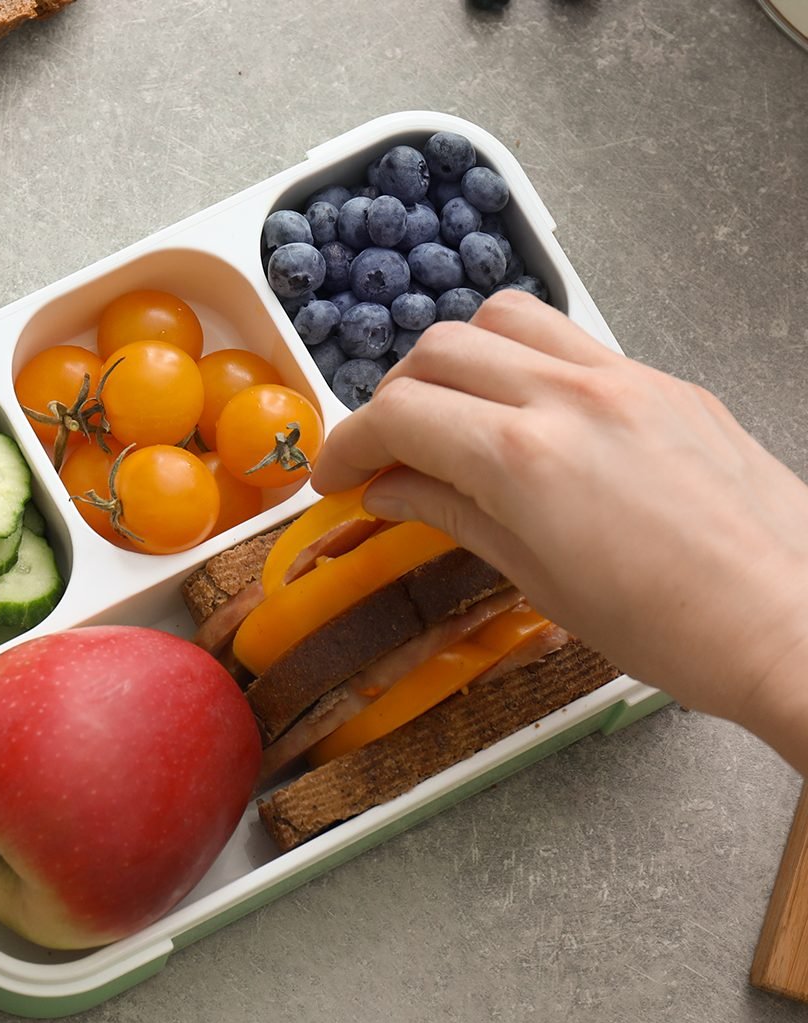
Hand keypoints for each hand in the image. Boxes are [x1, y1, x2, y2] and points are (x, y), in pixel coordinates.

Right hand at [312, 291, 807, 768]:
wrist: (792, 623)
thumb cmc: (674, 629)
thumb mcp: (540, 580)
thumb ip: (454, 514)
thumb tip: (392, 490)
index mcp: (528, 460)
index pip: (400, 415)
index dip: (348, 443)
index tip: (334, 474)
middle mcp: (571, 398)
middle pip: (438, 351)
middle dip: (390, 399)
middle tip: (383, 453)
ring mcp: (624, 378)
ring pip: (502, 319)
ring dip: (452, 359)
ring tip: (448, 415)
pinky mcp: (664, 380)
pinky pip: (568, 340)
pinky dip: (519, 363)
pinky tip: (523, 417)